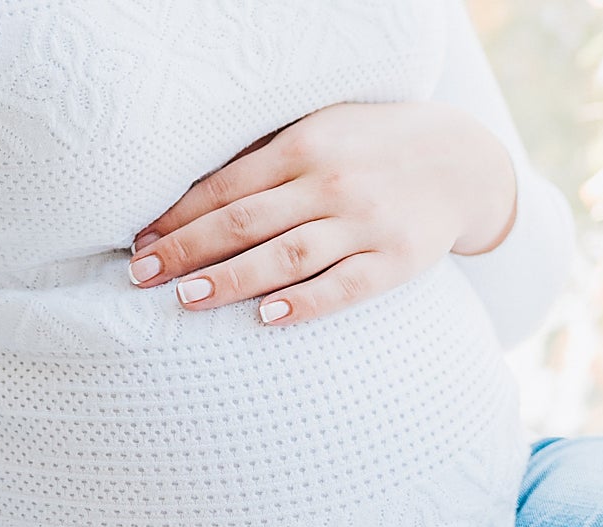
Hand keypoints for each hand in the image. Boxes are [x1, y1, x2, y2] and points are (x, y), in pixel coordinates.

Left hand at [126, 102, 516, 324]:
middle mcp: (330, 182)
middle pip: (244, 222)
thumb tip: (185, 199)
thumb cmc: (368, 148)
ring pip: (287, 255)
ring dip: (231, 279)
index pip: (225, 188)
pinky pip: (344, 286)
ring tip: (186, 297)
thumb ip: (262, 161)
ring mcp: (365, 222)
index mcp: (303, 146)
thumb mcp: (318, 132)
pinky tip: (266, 317)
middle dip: (186, 250)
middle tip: (142, 276)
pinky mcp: (395, 259)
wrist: (463, 160)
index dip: (177, 218)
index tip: (139, 244)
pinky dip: (305, 303)